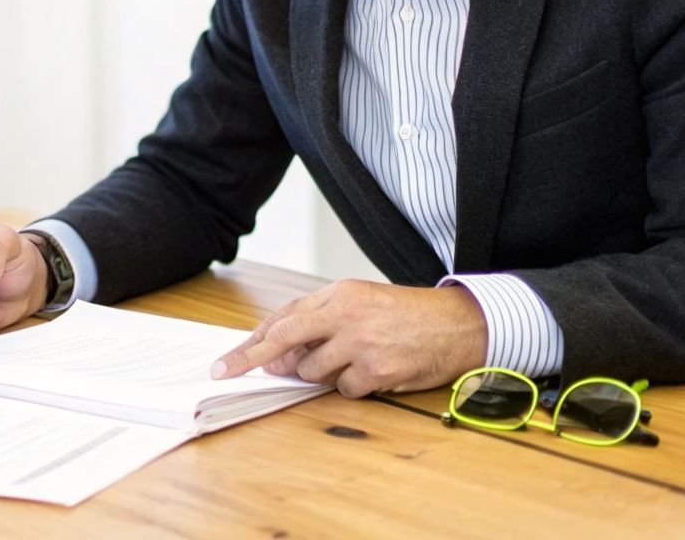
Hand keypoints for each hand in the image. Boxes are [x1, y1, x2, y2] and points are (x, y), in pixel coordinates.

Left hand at [212, 280, 486, 397]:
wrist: (458, 326)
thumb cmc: (405, 314)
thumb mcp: (360, 301)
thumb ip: (319, 320)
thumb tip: (278, 353)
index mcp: (340, 294)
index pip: (284, 318)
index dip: (253, 341)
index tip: (228, 359)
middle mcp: (347, 316)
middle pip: (285, 340)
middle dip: (251, 359)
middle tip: (226, 372)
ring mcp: (362, 345)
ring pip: (313, 372)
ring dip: (320, 374)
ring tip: (351, 359)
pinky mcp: (378, 373)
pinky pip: (344, 390)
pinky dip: (352, 386)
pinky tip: (374, 371)